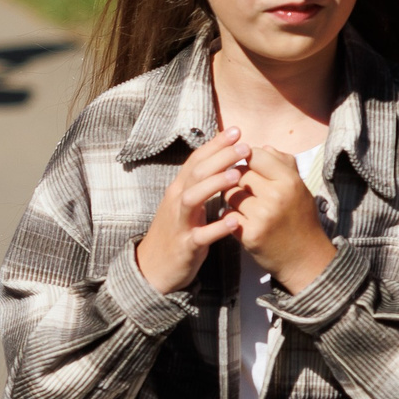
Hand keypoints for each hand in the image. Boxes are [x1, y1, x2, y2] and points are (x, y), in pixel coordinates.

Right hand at [133, 128, 252, 293]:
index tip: (236, 130)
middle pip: (196, 173)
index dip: (215, 144)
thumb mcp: (186, 205)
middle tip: (245, 146)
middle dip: (220, 158)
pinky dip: (217, 228)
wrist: (153, 268)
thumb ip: (200, 185)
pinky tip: (234, 221)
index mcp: (179, 189)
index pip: (196, 160)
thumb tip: (220, 163)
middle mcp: (176, 201)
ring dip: (214, 185)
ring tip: (238, 176)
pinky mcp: (185, 245)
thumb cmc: (176, 232)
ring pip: (193, 198)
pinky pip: (200, 235)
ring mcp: (179, 222)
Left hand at [225, 147, 335, 293]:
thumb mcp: (299, 187)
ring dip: (231, 197)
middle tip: (244, 189)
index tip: (248, 167)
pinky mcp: (250, 234)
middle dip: (236, 179)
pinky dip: (229, 216)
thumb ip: (283, 163)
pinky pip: (227, 213)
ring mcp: (262, 216)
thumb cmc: (300, 218)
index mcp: (290, 181)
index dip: (248, 159)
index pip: (256, 155)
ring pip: (229, 193)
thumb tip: (262, 146)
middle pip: (239, 173)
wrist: (306, 258)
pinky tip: (239, 220)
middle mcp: (276, 196)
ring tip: (242, 204)